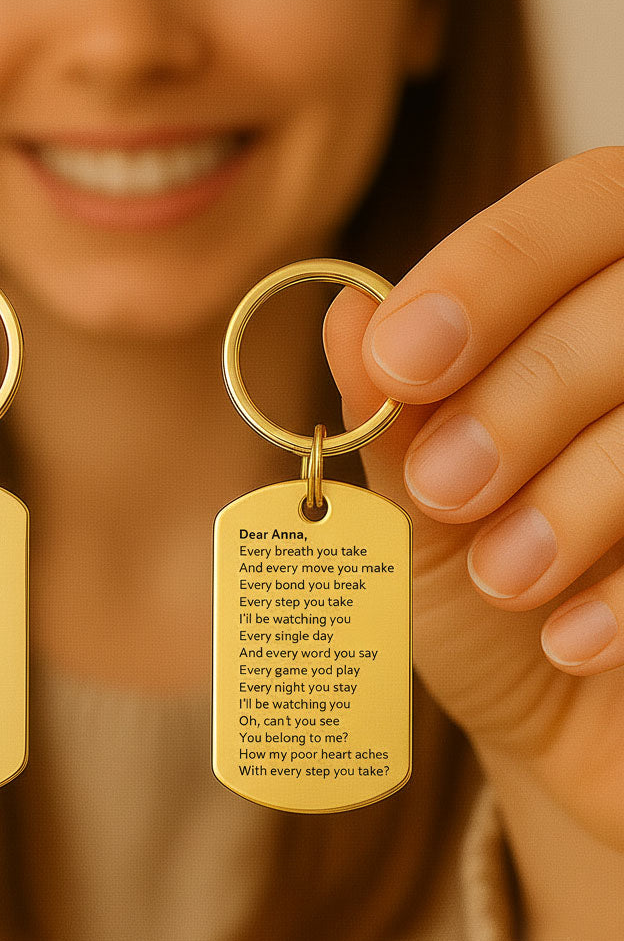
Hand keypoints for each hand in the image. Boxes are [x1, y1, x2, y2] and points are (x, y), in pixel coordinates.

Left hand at [324, 146, 623, 940]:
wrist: (573, 732)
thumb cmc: (487, 605)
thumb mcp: (416, 515)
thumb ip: (395, 420)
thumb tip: (344, 307)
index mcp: (594, 304)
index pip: (577, 208)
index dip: (491, 271)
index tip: (402, 361)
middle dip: (529, 390)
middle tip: (448, 488)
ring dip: (585, 487)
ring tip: (507, 575)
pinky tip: (575, 640)